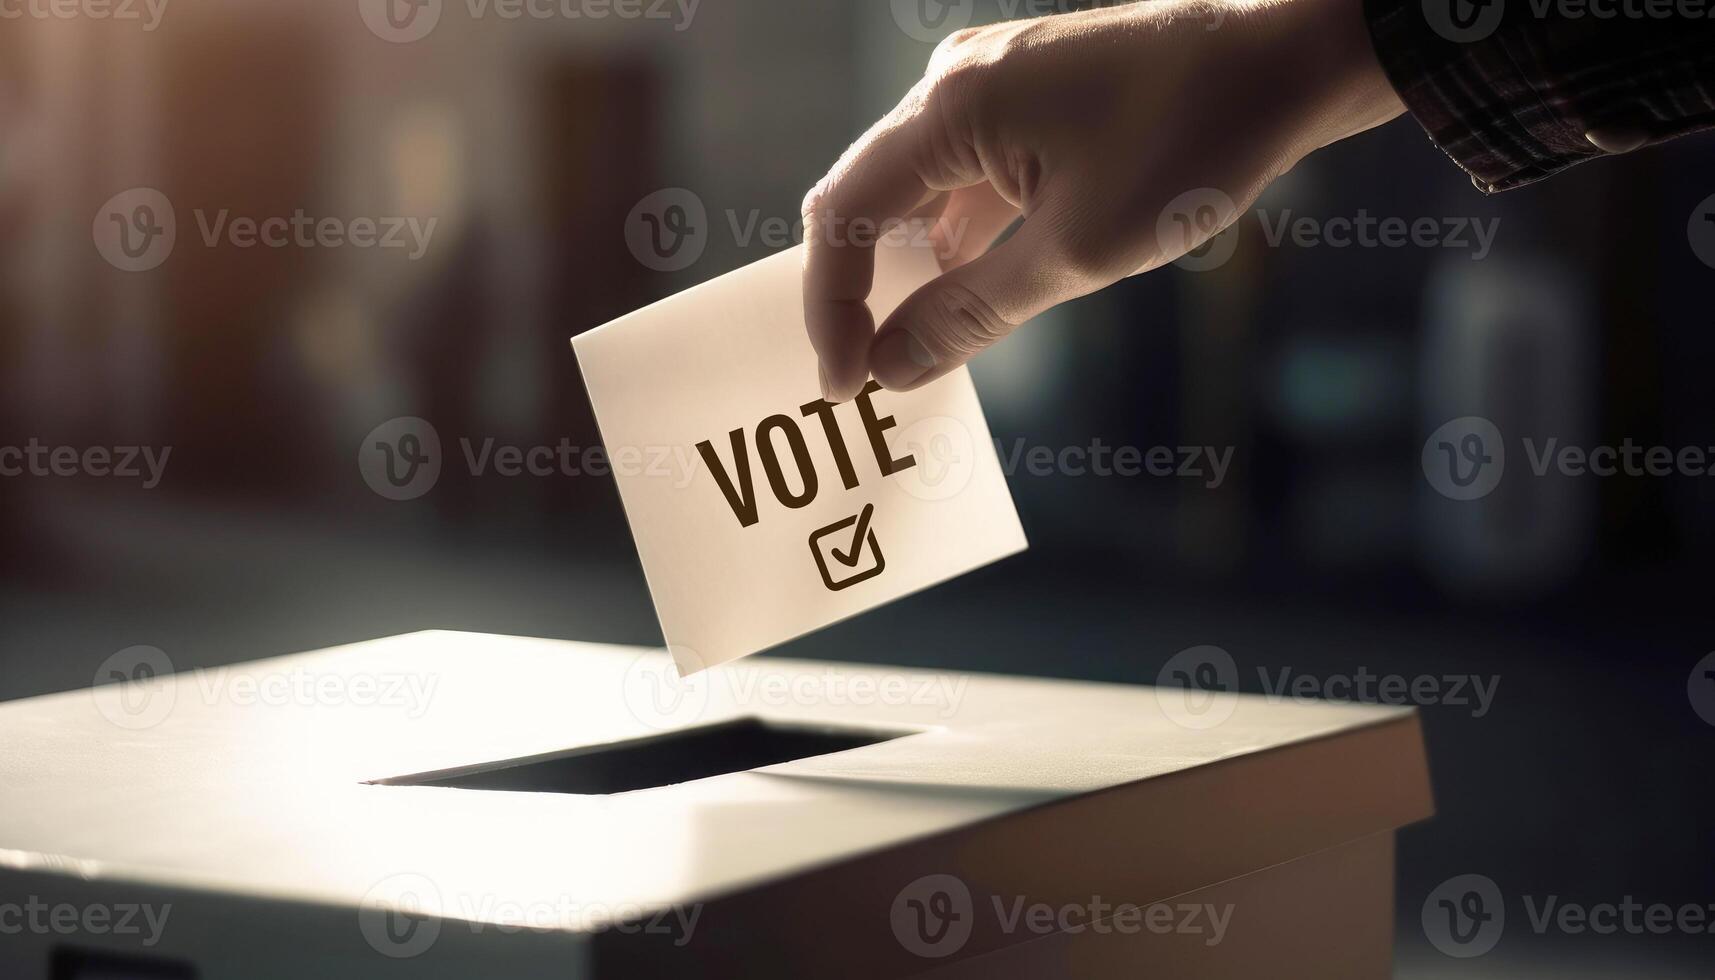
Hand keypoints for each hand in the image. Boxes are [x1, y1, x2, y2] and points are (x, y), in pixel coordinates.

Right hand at [801, 0, 1404, 399]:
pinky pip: (966, 176)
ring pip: (917, 191)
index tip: (844, 386)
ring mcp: (992, 83)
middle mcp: (953, 83)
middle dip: (859, 293)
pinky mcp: (1030, 95)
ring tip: (913, 349)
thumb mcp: (1076, 252)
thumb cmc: (1191, 146)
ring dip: (910, 270)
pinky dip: (959, 240)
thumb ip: (970, 313)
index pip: (843, 217)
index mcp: (947, 109)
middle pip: (867, 199)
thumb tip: (893, 367)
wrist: (1290, 61)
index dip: (832, 310)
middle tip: (865, 374)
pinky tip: (971, 295)